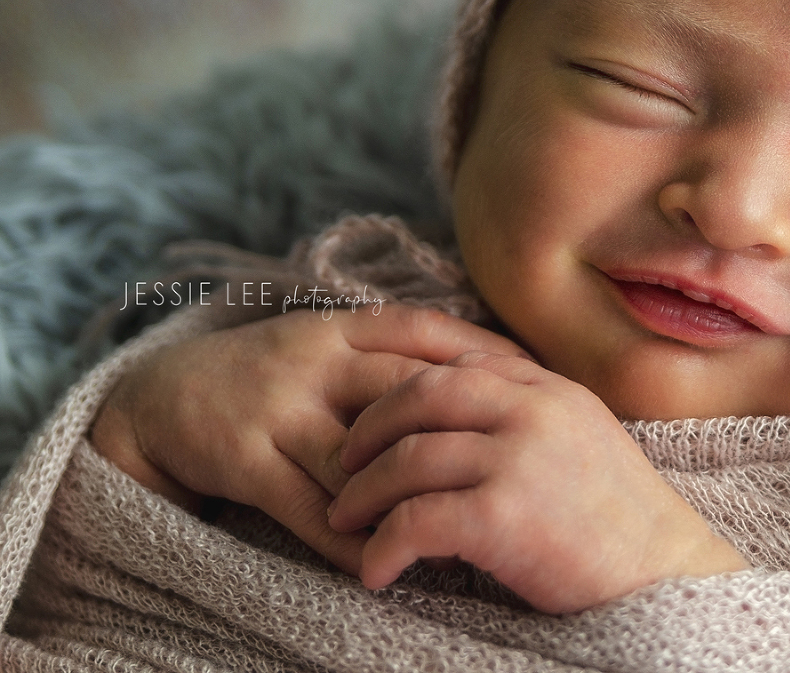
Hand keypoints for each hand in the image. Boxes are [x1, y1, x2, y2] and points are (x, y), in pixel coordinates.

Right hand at [90, 304, 530, 575]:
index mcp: (338, 326)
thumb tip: (493, 370)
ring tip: (469, 516)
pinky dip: (353, 537)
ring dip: (411, 489)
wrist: (158, 400)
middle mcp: (311, 359)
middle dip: (461, 423)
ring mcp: (277, 408)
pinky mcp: (244, 459)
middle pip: (401, 388)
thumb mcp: (326, 342)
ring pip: (359, 453)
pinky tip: (393, 556)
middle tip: (518, 457)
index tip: (539, 382)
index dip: (485, 353)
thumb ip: (392, 352)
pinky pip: (309, 507)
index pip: (424, 331)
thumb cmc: (269, 377)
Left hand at [326, 351, 749, 612]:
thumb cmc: (619, 522)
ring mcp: (520, 459)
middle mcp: (534, 410)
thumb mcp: (582, 440)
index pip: (457, 363)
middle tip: (342, 465)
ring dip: (361, 494)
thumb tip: (458, 417)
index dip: (402, 386)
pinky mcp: (504, 516)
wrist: (666, 575)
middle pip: (420, 395)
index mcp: (551, 389)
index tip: (371, 419)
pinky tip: (376, 572)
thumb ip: (530, 415)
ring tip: (344, 523)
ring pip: (408, 458)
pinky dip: (382, 549)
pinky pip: (415, 521)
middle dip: (368, 429)